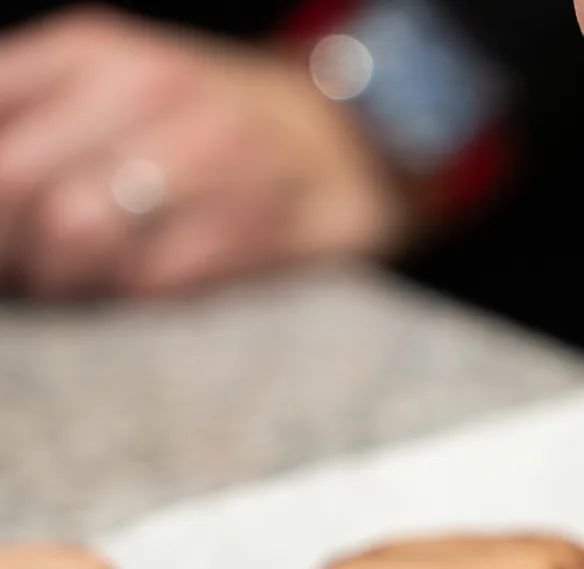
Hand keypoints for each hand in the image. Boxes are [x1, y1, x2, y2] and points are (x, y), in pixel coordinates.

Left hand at [0, 7, 408, 298]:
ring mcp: (212, 155)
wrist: (344, 145)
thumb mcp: (104, 88)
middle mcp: (150, 89)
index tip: (4, 232)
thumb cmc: (201, 126)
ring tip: (79, 281)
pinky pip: (154, 281)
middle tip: (27, 269)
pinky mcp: (258, 225)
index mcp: (91, 51)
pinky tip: (140, 287)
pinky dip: (131, 298)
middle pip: (15, 182)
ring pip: (78, 234)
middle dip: (9, 245)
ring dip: (64, 278)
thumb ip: (26, 119)